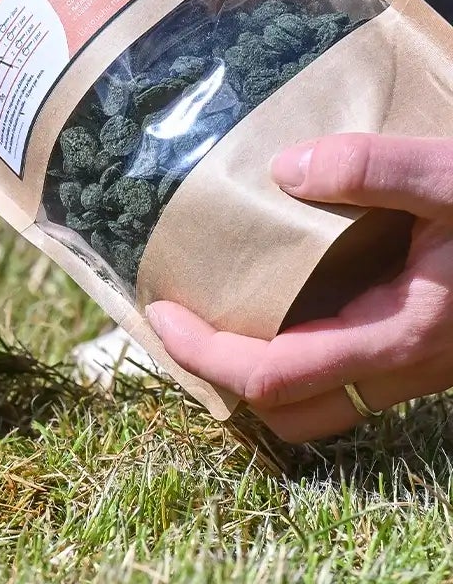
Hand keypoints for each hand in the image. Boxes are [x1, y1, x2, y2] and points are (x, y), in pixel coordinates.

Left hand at [148, 133, 452, 441]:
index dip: (203, 354)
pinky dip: (302, 354)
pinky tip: (282, 299)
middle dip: (223, 379)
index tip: (158, 313)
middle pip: (290, 415)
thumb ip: (379, 168)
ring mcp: (424, 366)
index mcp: (403, 335)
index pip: (273, 378)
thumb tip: (285, 170)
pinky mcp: (431, 349)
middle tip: (180, 323)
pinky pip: (352, 376)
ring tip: (217, 315)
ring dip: (262, 375)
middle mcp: (410, 366)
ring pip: (325, 406)